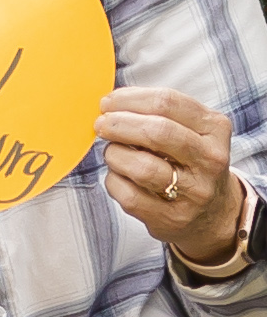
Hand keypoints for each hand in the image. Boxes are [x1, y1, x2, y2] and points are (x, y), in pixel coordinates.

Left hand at [97, 86, 243, 265]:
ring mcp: (195, 191)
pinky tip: (118, 176)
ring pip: (142, 167)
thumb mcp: (188, 130)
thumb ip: (156, 113)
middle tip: (100, 124)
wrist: (212, 213)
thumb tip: (109, 102)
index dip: (129, 99)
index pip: (167, 103)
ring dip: (115, 155)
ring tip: (112, 153)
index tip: (108, 102)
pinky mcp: (173, 218)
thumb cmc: (187, 160)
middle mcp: (210, 159)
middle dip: (119, 124)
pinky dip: (114, 181)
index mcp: (215, 128)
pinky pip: (129, 195)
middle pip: (157, 132)